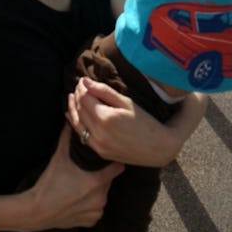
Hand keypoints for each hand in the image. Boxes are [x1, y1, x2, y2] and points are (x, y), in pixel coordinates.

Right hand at [25, 124, 122, 231]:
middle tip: (89, 170)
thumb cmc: (49, 183)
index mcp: (97, 181)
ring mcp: (97, 211)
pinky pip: (96, 209)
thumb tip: (70, 119)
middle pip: (108, 181)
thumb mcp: (59, 157)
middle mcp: (101, 198)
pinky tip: (79, 198)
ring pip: (103, 195)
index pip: (117, 167)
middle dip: (101, 175)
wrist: (37, 210)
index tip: (108, 157)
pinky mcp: (91, 222)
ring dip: (96, 190)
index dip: (114, 161)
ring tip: (81, 185)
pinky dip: (91, 204)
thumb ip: (67, 137)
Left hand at [67, 77, 207, 167]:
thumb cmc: (146, 122)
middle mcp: (99, 133)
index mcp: (106, 118)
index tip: (82, 79)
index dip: (82, 88)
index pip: (85, 98)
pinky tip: (71, 116)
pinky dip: (76, 124)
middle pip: (80, 110)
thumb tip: (85, 81)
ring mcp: (98, 145)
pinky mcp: (100, 152)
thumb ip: (104, 91)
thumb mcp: (126, 102)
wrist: (159, 148)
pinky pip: (82, 136)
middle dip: (77, 96)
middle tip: (78, 86)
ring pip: (77, 124)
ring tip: (72, 97)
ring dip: (73, 109)